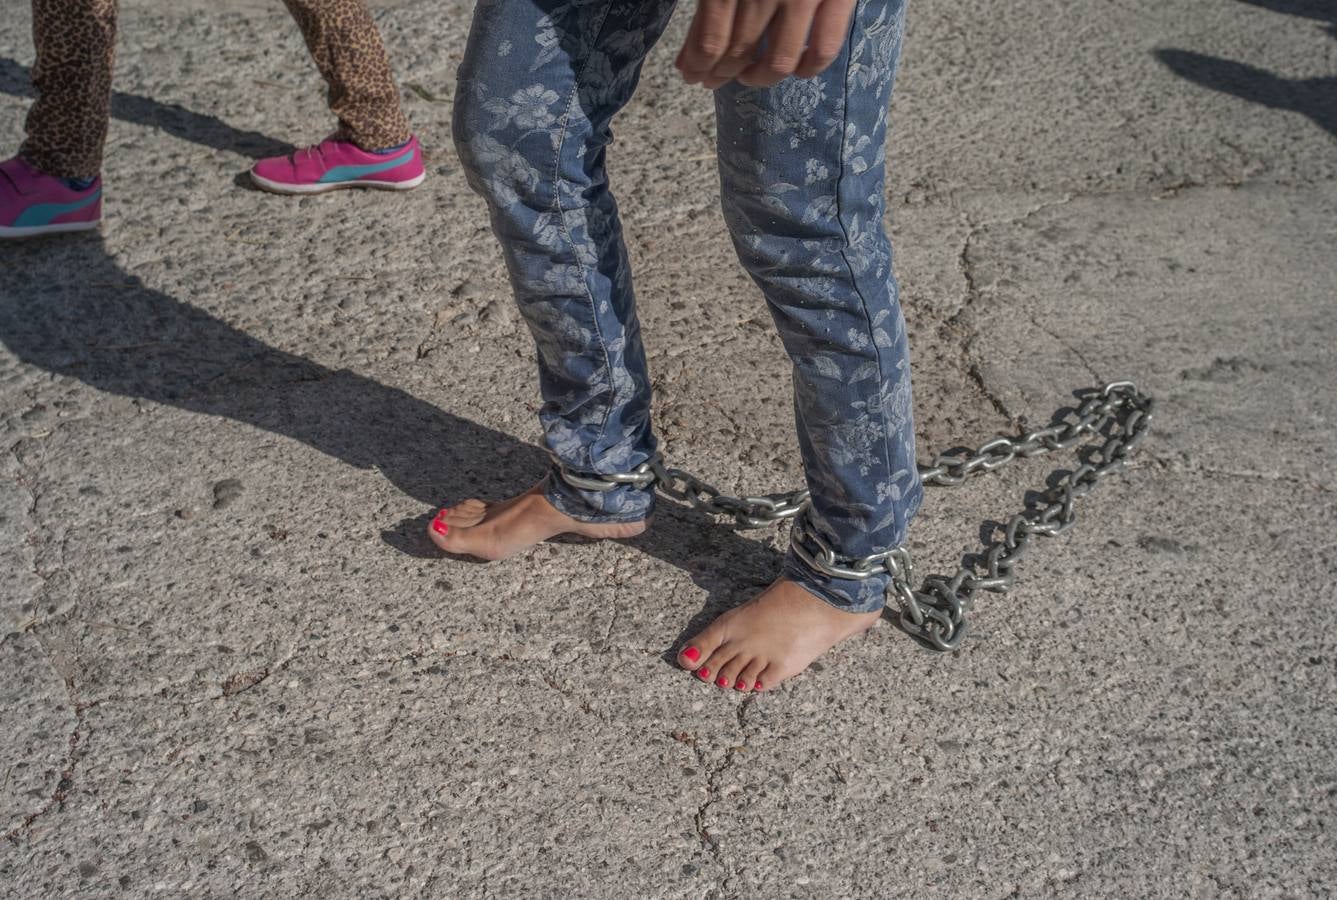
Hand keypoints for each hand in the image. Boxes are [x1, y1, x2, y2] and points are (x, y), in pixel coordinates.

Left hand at [674, 0, 856, 88]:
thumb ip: (710, 2)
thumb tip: (691, 53)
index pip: (710, 39)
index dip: (696, 64)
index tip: (690, 74)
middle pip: (738, 51)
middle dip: (719, 72)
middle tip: (711, 80)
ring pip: (778, 60)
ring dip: (759, 77)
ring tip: (748, 77)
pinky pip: (824, 48)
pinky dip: (809, 68)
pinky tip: (796, 71)